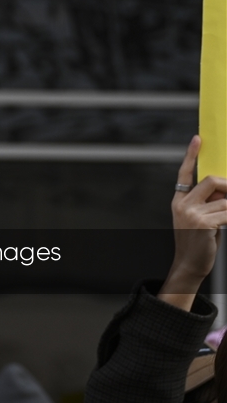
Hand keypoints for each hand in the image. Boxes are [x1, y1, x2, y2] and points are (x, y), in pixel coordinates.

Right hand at [159, 136, 226, 310]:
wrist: (190, 264)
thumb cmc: (198, 241)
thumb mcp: (199, 218)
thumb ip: (210, 201)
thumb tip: (226, 187)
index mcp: (179, 200)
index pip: (185, 173)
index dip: (191, 154)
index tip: (198, 138)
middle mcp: (183, 204)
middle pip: (212, 180)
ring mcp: (191, 214)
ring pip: (225, 200)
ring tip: (225, 219)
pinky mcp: (203, 224)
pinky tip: (224, 225)